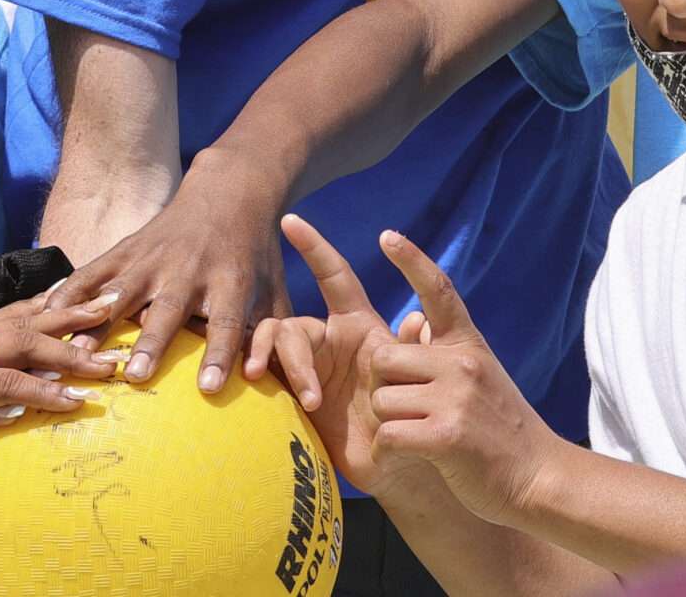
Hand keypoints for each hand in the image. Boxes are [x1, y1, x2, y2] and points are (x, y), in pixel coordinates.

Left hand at [0, 300, 116, 525]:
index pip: (2, 384)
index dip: (42, 392)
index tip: (80, 402)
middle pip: (19, 341)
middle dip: (67, 350)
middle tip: (108, 359)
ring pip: (18, 317)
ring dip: (64, 312)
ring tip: (108, 304)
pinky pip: (7, 311)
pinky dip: (43, 303)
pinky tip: (70, 297)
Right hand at [60, 151, 289, 396]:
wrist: (230, 190)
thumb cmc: (255, 254)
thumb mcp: (274, 290)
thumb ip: (275, 336)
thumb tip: (281, 386)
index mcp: (230, 280)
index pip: (226, 322)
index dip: (219, 354)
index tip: (208, 389)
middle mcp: (190, 268)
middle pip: (169, 309)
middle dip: (152, 342)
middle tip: (135, 377)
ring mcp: (154, 257)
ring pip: (124, 290)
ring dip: (100, 320)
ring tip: (77, 350)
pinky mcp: (128, 248)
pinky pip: (95, 270)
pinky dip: (70, 290)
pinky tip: (45, 313)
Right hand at [278, 215, 426, 495]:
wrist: (403, 466)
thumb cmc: (418, 417)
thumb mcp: (424, 380)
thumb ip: (418, 349)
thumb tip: (415, 319)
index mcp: (359, 327)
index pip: (334, 277)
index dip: (314, 248)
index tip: (291, 220)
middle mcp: (327, 342)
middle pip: (294, 325)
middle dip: (291, 352)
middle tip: (312, 394)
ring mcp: (305, 369)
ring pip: (274, 346)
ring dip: (282, 369)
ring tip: (304, 404)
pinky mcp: (290, 397)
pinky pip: (263, 376)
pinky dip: (261, 379)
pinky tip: (265, 399)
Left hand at [363, 231, 563, 528]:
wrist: (540, 477)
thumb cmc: (501, 431)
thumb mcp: (479, 380)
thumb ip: (444, 355)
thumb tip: (412, 320)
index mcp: (468, 345)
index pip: (439, 290)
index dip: (411, 259)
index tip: (387, 235)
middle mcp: (462, 364)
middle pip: (382, 358)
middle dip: (383, 386)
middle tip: (409, 410)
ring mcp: (455, 399)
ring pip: (381, 400)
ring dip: (389, 423)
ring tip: (421, 437)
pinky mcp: (446, 436)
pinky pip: (389, 434)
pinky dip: (391, 451)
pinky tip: (413, 458)